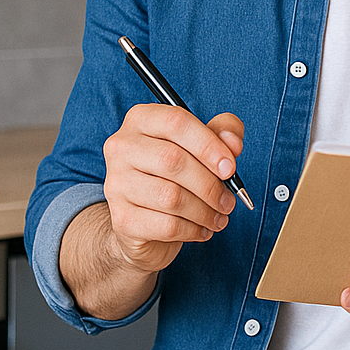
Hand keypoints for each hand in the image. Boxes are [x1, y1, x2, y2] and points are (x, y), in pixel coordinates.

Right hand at [101, 104, 244, 273]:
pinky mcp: (121, 219)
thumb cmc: (174, 175)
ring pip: (170, 197)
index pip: (176, 121)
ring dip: (205, 211)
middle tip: (228, 200)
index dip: (209, 144)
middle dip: (210, 185)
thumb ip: (221, 133)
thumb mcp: (200, 146)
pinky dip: (192, 229)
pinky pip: (166, 225)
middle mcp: (122, 147)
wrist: (142, 221)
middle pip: (173, 161)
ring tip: (218, 216)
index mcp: (141, 120)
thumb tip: (233, 143)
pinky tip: (201, 229)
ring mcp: (116, 183)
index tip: (230, 167)